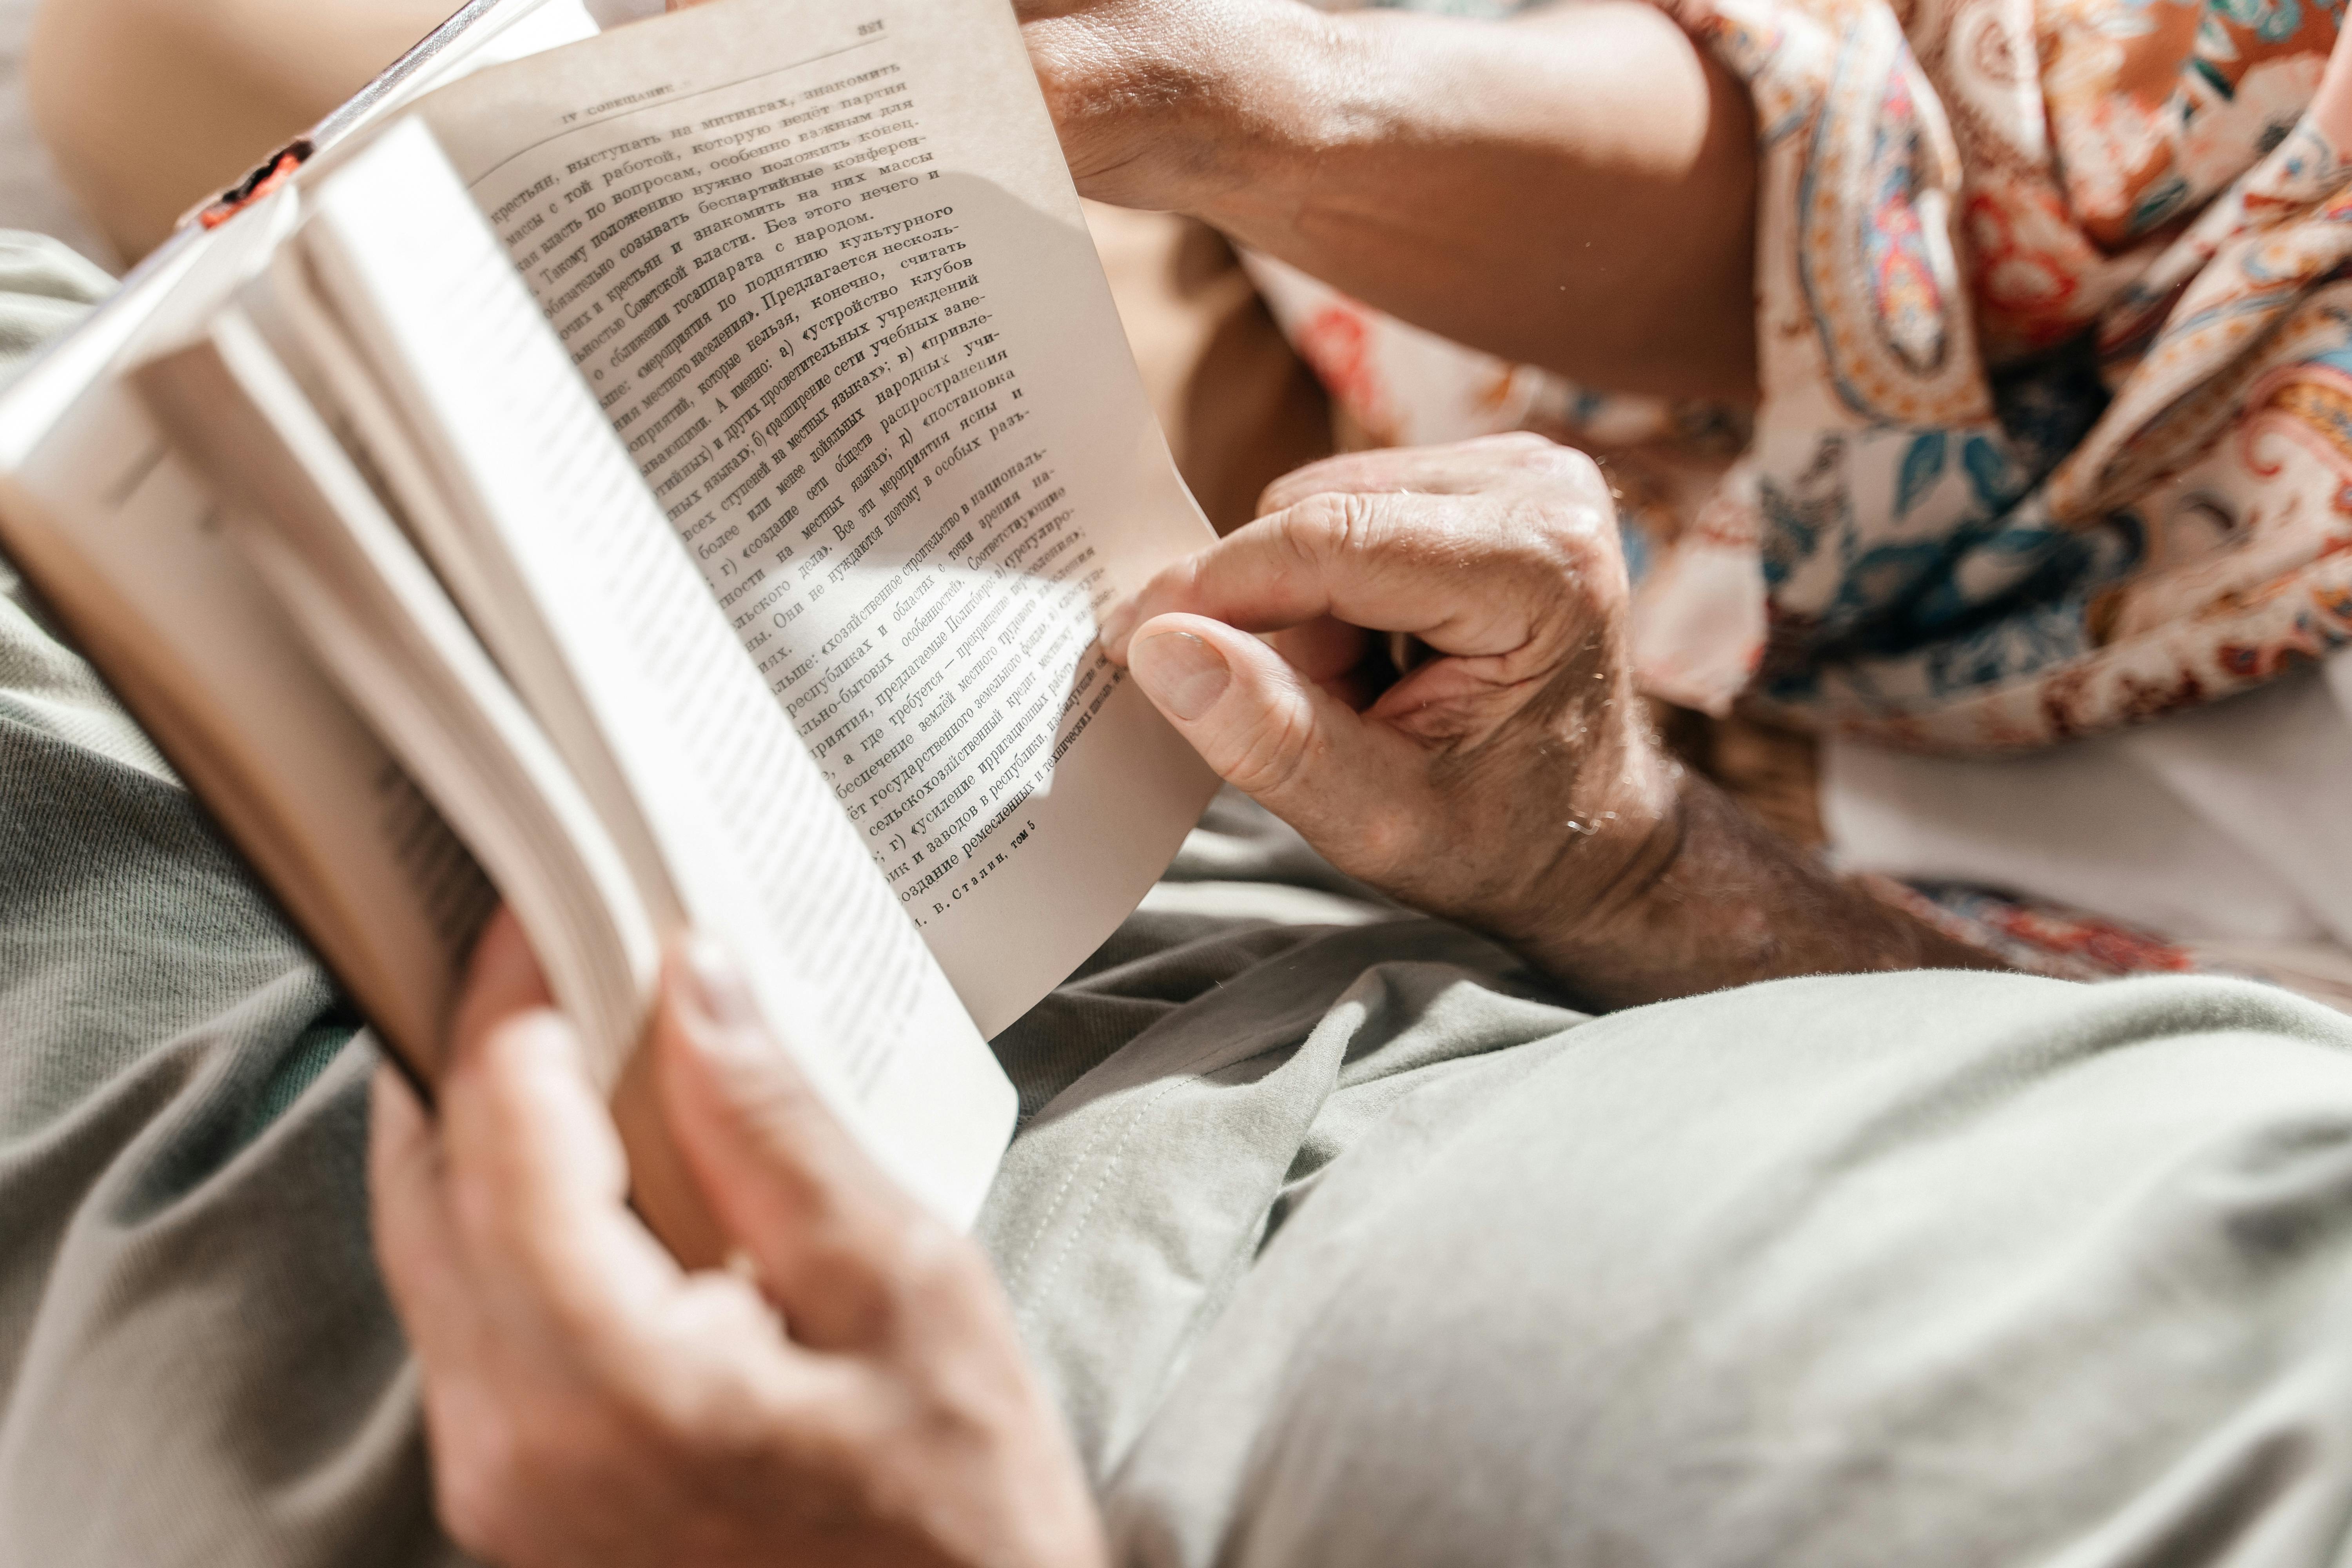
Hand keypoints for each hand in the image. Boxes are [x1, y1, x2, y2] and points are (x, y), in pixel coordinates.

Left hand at [369, 911, 1104, 1567]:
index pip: (500, 1133)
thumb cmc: (962, 1514)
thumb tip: (697, 985)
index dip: (514, 996)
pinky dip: (510, 1219)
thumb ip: (780, 1132)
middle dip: (473, 1048)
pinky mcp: (521, 1499)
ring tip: (577, 1036)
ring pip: (433, 1254)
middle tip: (544, 946)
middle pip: (427, 1188)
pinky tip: (594, 1166)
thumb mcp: (908, 1291)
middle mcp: (509, 1449)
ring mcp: (500, 1487)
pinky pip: (473, 1322)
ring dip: (486, 1130)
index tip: (549, 905)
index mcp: (605, 1390)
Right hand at [1102, 434, 2002, 1003]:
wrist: (1591, 836)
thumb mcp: (1382, 822)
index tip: (1124, 637)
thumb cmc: (1501, 841)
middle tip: (1320, 710)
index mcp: (1544, 567)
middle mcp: (1546, 487)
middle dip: (1277, 613)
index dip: (1211, 586)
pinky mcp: (1489, 473)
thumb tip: (1157, 645)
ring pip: (1320, 503)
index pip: (1331, 542)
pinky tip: (1376, 652)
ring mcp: (1524, 468)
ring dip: (1303, 603)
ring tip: (1359, 689)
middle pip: (1318, 510)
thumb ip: (1274, 738)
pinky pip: (1345, 505)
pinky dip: (1329, 586)